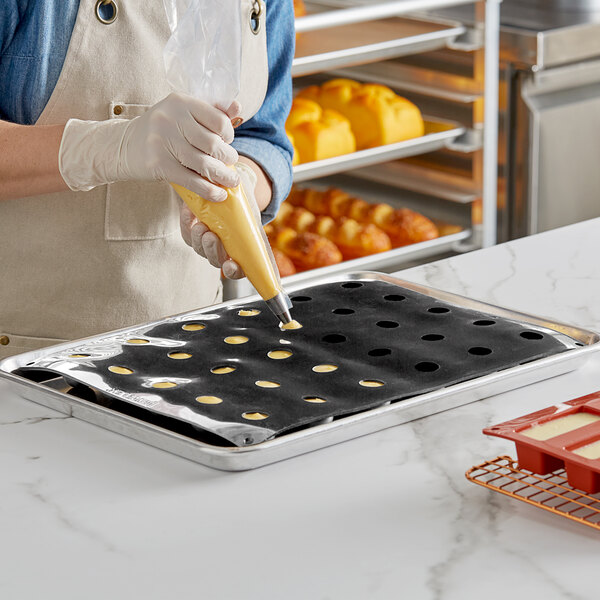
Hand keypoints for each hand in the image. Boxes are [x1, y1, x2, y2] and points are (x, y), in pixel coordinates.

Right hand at [59, 93, 241, 197]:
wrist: (122, 146)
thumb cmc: (160, 130)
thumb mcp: (181, 113)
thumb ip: (210, 110)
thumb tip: (237, 106)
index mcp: (180, 102)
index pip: (218, 120)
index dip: (228, 135)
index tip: (226, 142)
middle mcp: (171, 119)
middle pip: (212, 144)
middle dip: (228, 158)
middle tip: (231, 164)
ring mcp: (162, 142)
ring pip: (204, 164)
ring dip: (223, 176)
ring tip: (231, 181)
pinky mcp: (158, 165)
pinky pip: (191, 181)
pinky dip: (209, 190)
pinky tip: (219, 195)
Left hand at [180, 162, 258, 279]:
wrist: (229, 192)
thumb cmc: (245, 209)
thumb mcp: (253, 219)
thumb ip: (254, 230)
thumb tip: (258, 240)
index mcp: (240, 255)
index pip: (236, 271)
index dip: (233, 271)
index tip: (230, 265)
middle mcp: (221, 253)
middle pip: (215, 260)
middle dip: (212, 249)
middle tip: (211, 236)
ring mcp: (205, 245)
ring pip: (199, 248)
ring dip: (198, 239)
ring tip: (201, 225)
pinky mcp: (192, 234)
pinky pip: (187, 234)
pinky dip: (186, 223)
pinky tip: (190, 211)